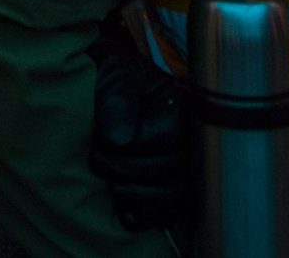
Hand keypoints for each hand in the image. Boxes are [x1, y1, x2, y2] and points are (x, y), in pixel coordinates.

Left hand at [88, 25, 192, 231]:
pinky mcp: (168, 194)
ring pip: (172, 197)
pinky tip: (123, 211)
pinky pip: (166, 216)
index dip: (137, 143)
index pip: (172, 135)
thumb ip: (117, 95)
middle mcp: (191, 141)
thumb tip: (119, 140)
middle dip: (128, 170)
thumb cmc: (114, 77)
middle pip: (174, 170)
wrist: (104, 87)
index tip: (105, 139)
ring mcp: (184, 170)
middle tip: (97, 160)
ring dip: (134, 195)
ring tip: (108, 181)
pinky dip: (143, 217)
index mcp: (183, 108)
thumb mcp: (115, 71)